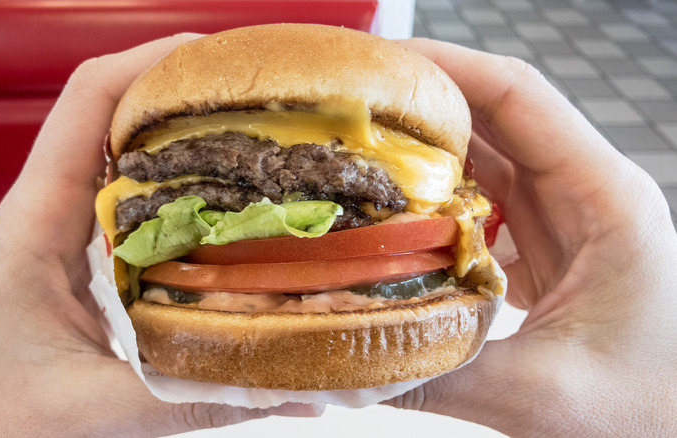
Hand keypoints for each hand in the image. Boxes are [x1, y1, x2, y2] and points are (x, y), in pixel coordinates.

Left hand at [0, 35, 320, 436]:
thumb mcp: (95, 409)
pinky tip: (231, 199)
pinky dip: (182, 179)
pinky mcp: (84, 252)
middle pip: (115, 109)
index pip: (88, 103)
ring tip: (259, 134)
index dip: (152, 63)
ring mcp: (67, 226)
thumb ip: (195, 398)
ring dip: (187, 129)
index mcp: (38, 222)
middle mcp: (51, 209)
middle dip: (186, 88)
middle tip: (263, 97)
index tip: (221, 59)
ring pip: (127, 148)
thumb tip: (298, 390)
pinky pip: (135, 193)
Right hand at [385, 39, 676, 435]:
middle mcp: (587, 195)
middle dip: (423, 104)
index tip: (384, 63)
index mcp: (606, 199)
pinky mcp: (548, 249)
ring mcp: (568, 220)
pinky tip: (398, 219)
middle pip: (497, 118)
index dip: (449, 66)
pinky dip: (439, 203)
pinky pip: (486, 204)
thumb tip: (345, 366)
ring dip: (427, 154)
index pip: (520, 97)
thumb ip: (440, 375)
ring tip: (361, 155)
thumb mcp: (545, 395)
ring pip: (488, 160)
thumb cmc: (657, 410)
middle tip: (351, 108)